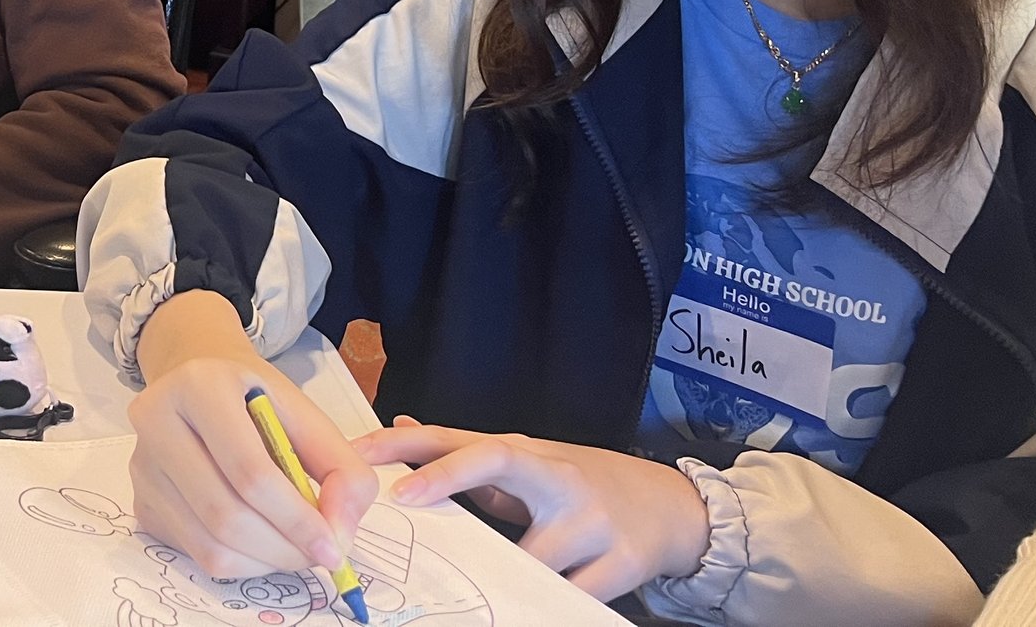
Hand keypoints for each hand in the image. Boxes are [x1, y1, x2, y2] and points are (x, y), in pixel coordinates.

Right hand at [126, 294, 375, 579]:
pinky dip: (242, 563)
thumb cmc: (254, 400)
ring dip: (265, 561)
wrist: (199, 384)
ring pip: (210, 545)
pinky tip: (261, 541)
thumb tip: (340, 535)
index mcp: (200, 386)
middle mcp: (156, 422)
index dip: (296, 518)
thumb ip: (341, 469)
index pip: (249, 471)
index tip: (334, 548)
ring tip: (295, 548)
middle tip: (320, 556)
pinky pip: (197, 554)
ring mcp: (142, 467)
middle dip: (284, 548)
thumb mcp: (305, 415)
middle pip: (226, 515)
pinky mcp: (141, 504)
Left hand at [367, 422, 709, 600]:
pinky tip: (530, 612)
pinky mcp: (623, 560)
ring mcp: (591, 517)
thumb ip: (467, 455)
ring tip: (473, 588)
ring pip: (532, 551)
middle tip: (403, 499)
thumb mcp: (528, 467)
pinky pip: (573, 594)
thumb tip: (402, 427)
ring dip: (504, 572)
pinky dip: (551, 605)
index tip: (365, 458)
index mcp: (527, 455)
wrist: (671, 507)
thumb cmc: (582, 487)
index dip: (411, 446)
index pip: (461, 438)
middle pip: (496, 459)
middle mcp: (555, 476)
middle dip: (448, 474)